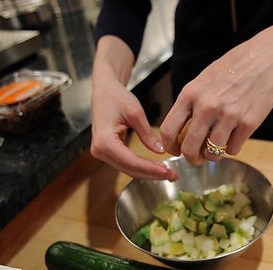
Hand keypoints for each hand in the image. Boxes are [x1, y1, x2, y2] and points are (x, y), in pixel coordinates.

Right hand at [91, 37, 176, 179]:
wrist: (103, 90)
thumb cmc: (116, 97)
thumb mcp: (135, 112)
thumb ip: (147, 134)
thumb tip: (160, 151)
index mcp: (104, 141)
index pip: (131, 161)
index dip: (151, 169)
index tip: (169, 171)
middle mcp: (99, 150)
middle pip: (129, 169)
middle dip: (152, 174)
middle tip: (173, 176)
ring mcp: (101, 152)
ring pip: (127, 169)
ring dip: (148, 173)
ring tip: (168, 174)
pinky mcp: (106, 152)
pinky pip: (125, 163)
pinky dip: (141, 167)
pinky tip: (156, 168)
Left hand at [160, 0, 272, 165]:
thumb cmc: (239, 63)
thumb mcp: (209, 75)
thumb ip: (193, 100)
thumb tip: (179, 127)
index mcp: (194, 90)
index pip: (169, 127)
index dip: (168, 143)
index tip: (171, 150)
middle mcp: (209, 105)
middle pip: (188, 147)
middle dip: (188, 156)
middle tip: (193, 156)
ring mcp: (230, 116)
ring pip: (211, 151)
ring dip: (212, 154)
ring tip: (216, 147)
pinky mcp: (251, 123)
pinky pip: (234, 148)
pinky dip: (233, 147)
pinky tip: (237, 136)